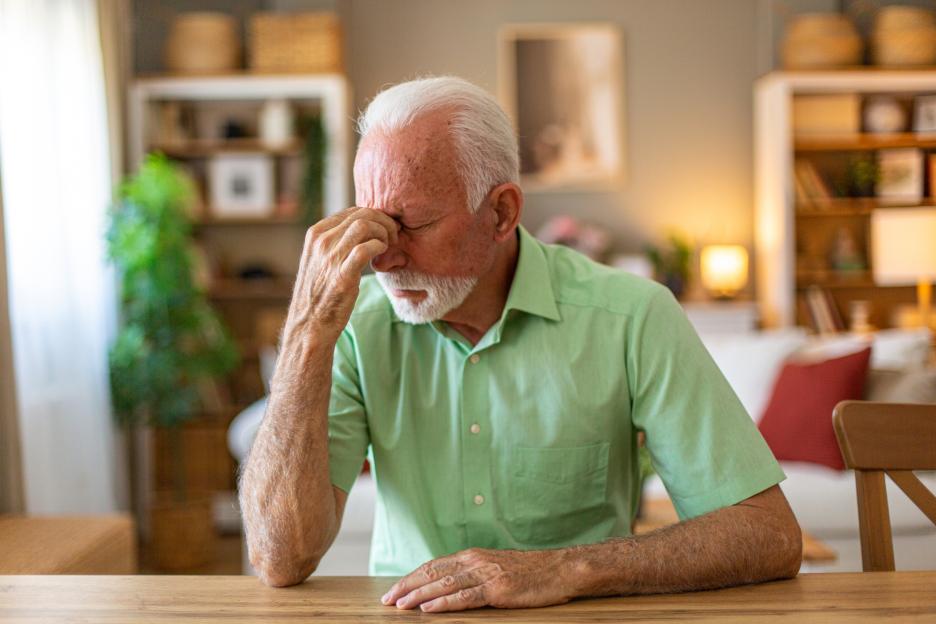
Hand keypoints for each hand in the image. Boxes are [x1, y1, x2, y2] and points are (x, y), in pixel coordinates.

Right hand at [281, 207, 398, 347]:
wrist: (310, 323)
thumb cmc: (321, 293)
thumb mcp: (321, 260)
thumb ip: (335, 243)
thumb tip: (359, 229)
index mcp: (316, 234)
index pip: (352, 211)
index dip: (374, 217)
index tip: (384, 230)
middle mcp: (321, 241)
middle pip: (361, 214)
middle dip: (383, 222)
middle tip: (393, 237)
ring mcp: (330, 257)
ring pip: (364, 225)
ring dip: (383, 233)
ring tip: (388, 246)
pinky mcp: (342, 275)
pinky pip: (366, 249)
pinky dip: (379, 247)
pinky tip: (382, 257)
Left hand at [381, 547, 575, 612]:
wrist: (559, 570)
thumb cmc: (530, 573)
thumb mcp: (495, 569)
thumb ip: (472, 575)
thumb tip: (447, 587)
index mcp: (472, 556)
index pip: (433, 566)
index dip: (411, 578)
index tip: (393, 590)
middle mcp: (474, 561)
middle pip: (432, 573)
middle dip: (406, 586)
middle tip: (386, 600)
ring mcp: (485, 574)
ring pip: (443, 584)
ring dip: (418, 596)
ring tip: (399, 606)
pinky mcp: (497, 589)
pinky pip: (464, 597)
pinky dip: (443, 604)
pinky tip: (428, 610)